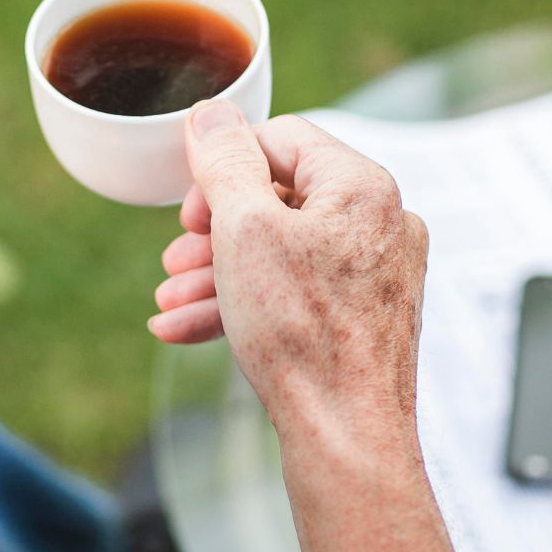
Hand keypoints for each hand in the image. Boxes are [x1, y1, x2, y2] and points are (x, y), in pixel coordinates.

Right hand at [147, 100, 428, 441]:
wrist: (347, 438)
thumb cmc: (302, 334)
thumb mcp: (244, 230)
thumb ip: (224, 161)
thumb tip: (211, 113)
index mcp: (361, 185)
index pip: (280, 138)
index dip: (223, 167)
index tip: (189, 212)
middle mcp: (381, 221)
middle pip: (279, 196)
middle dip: (214, 230)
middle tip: (176, 257)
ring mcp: (378, 272)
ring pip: (282, 250)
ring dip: (218, 271)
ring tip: (170, 299)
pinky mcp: (366, 316)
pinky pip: (298, 291)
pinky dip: (246, 302)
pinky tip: (189, 326)